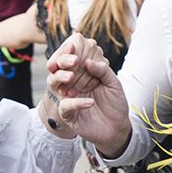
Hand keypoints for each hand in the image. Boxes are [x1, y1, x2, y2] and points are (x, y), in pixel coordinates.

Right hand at [45, 33, 129, 151]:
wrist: (117, 128)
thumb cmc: (114, 103)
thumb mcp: (114, 83)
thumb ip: (102, 71)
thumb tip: (87, 62)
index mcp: (82, 72)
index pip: (70, 57)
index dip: (68, 50)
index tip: (72, 45)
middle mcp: (72, 83)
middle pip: (57, 67)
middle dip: (62, 60)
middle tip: (73, 60)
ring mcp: (68, 97)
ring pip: (54, 83)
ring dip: (61, 77)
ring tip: (72, 77)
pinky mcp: (69, 114)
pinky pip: (66, 105)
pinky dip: (76, 103)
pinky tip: (90, 102)